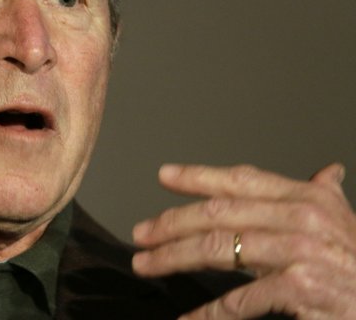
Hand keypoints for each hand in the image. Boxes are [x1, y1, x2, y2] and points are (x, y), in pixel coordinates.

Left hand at [131, 163, 355, 318]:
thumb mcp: (345, 222)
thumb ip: (326, 196)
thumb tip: (326, 172)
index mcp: (308, 198)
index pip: (242, 180)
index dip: (200, 176)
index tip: (164, 176)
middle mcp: (303, 218)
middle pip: (219, 213)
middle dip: (172, 223)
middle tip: (141, 234)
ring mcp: (300, 251)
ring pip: (219, 248)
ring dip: (174, 258)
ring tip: (147, 264)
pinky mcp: (299, 286)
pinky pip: (241, 298)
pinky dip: (209, 312)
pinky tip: (188, 318)